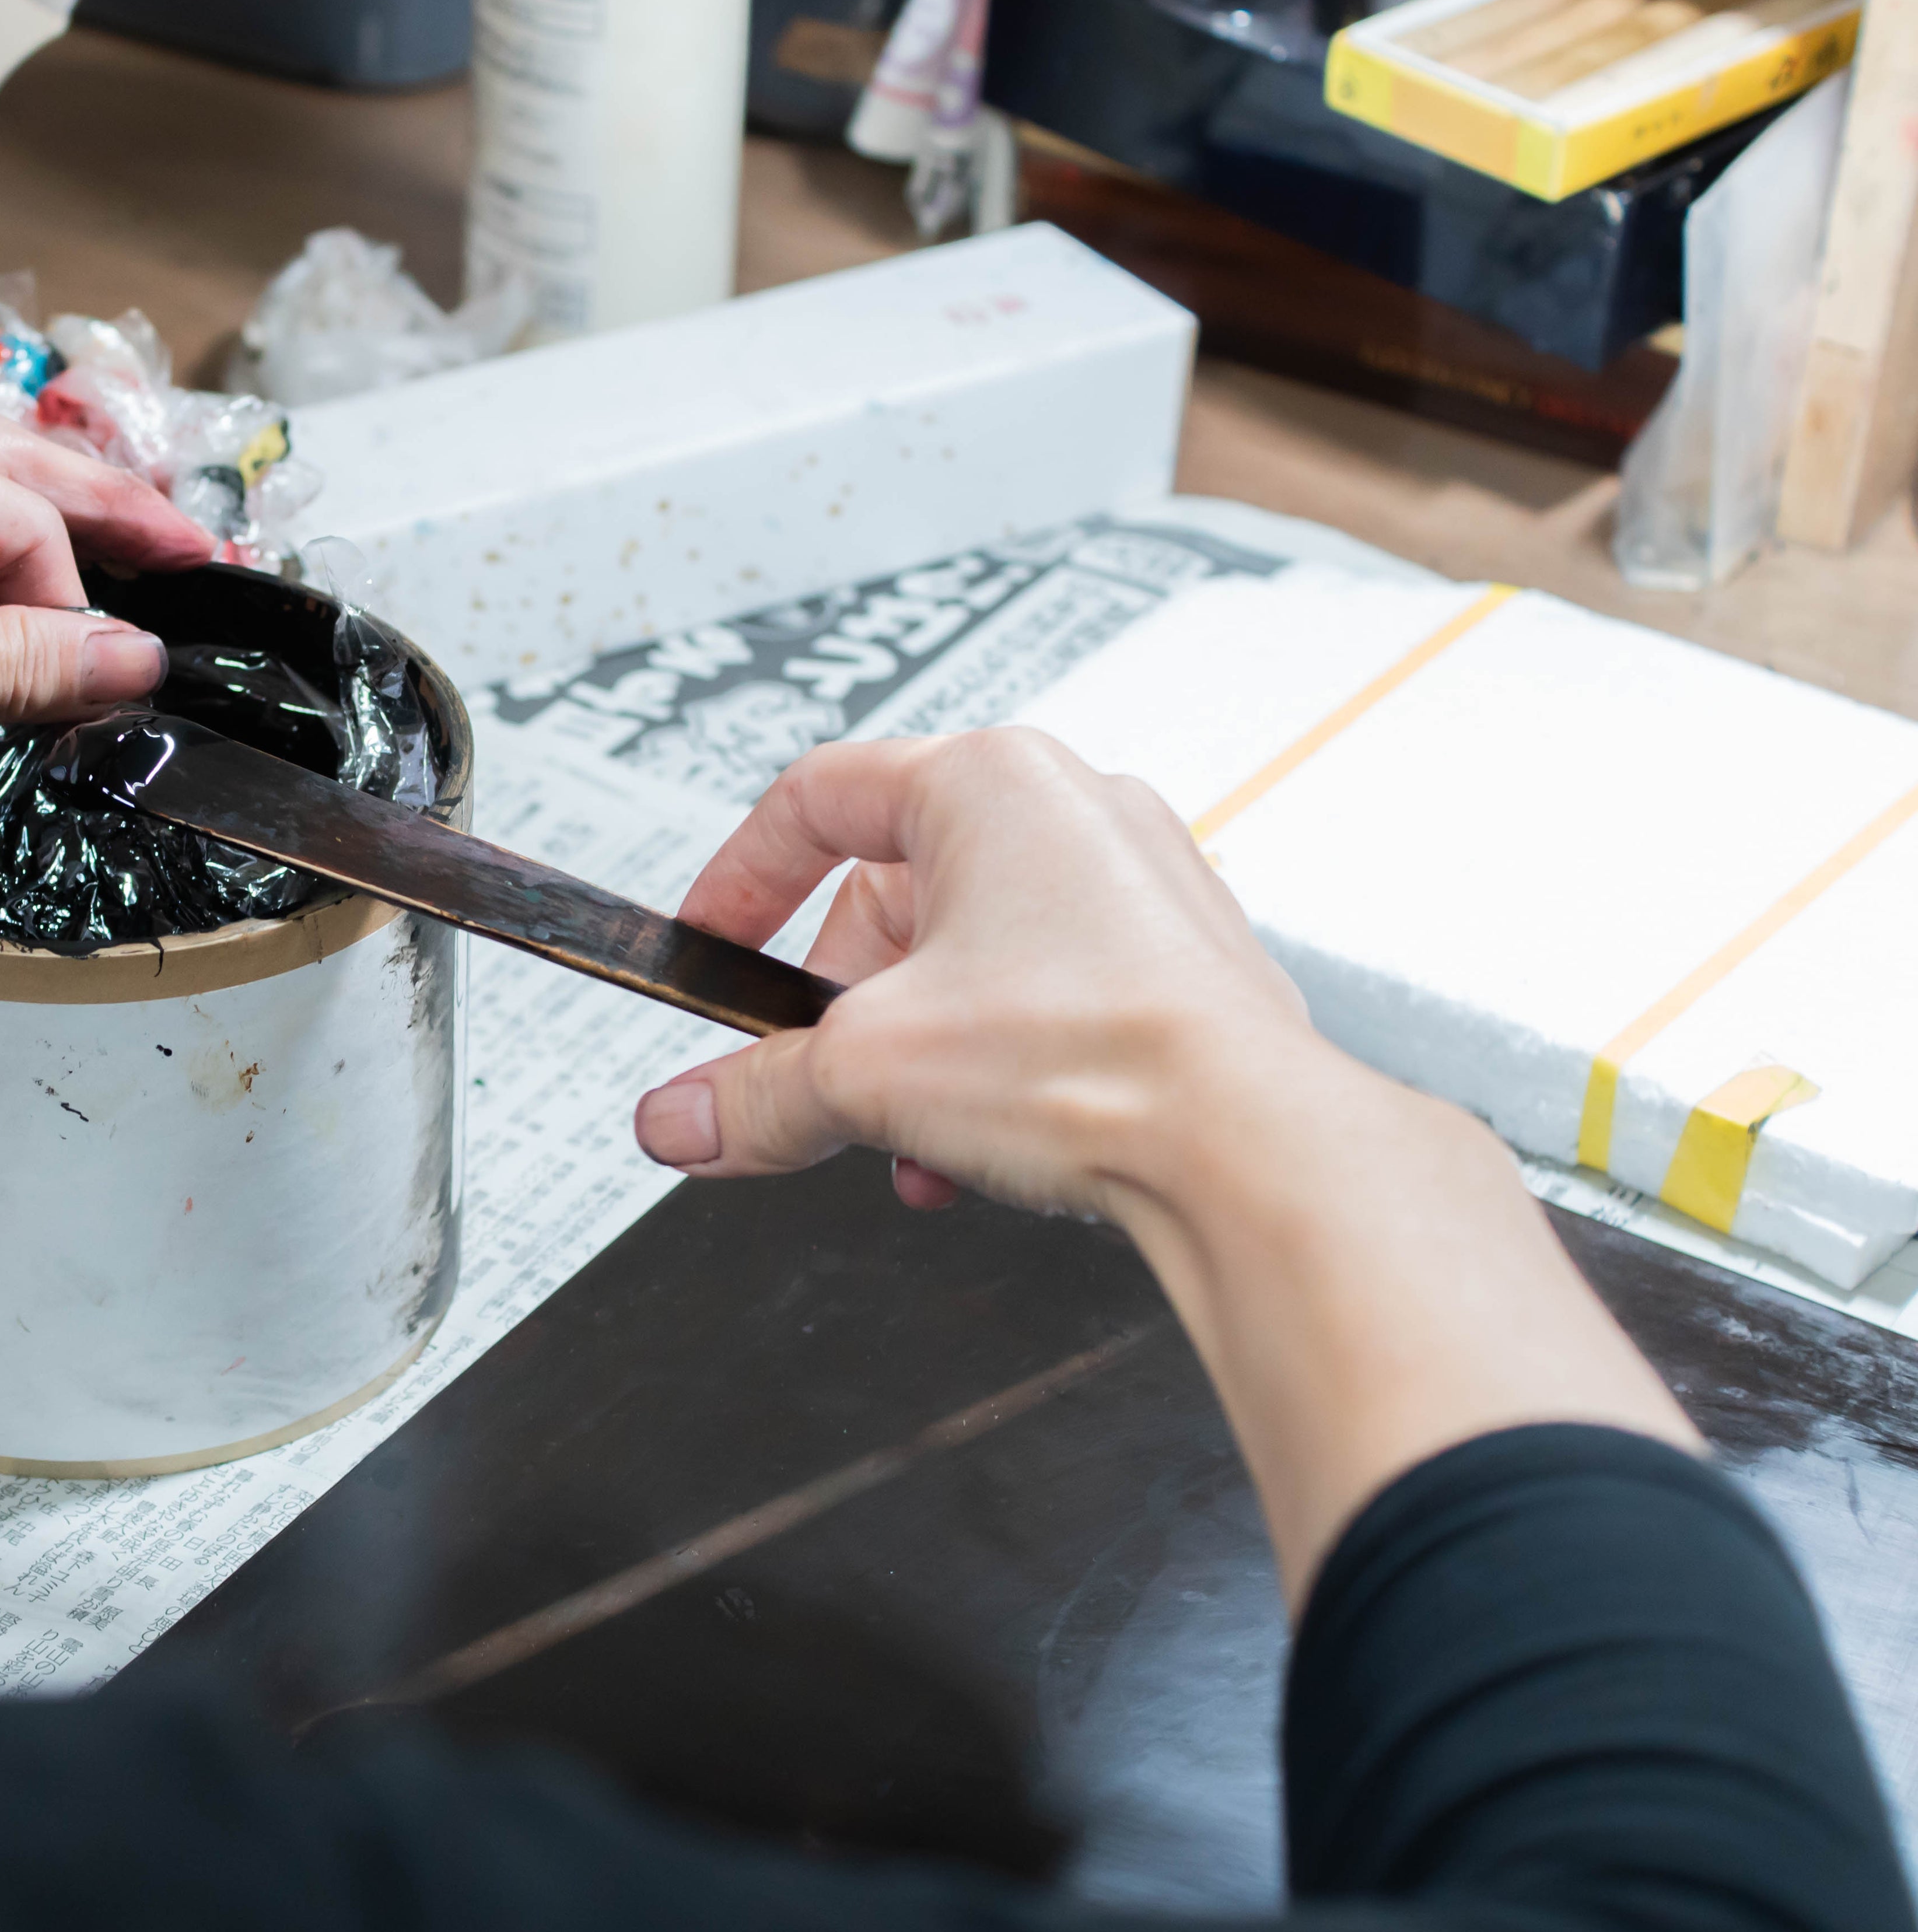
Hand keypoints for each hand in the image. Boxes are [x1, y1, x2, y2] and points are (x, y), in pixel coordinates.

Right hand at [631, 729, 1333, 1218]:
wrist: (1249, 1149)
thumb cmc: (1096, 1059)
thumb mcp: (866, 1074)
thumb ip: (753, 1092)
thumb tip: (682, 1118)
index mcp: (988, 782)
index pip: (815, 799)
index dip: (741, 880)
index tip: (714, 947)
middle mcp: (1073, 810)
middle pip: (891, 896)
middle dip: (842, 1009)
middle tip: (814, 1081)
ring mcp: (1138, 884)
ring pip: (969, 960)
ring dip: (916, 1054)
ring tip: (908, 1135)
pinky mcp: (1179, 961)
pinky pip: (1045, 1000)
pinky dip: (994, 1068)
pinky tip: (982, 1149)